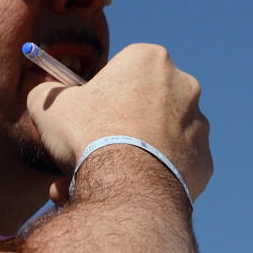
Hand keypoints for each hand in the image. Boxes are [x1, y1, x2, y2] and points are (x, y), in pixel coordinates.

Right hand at [27, 43, 211, 199]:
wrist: (128, 186)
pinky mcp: (204, 162)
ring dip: (133, 155)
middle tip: (91, 150)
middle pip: (143, 105)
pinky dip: (153, 178)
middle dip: (119, 126)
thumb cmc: (89, 135)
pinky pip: (173, 168)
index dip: (100, 94)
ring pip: (158, 139)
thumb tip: (48, 94)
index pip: (122, 71)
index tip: (87, 115)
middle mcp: (184, 86)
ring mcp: (199, 126)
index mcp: (150, 60)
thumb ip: (48, 92)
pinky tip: (127, 192)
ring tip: (103, 179)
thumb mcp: (49, 106)